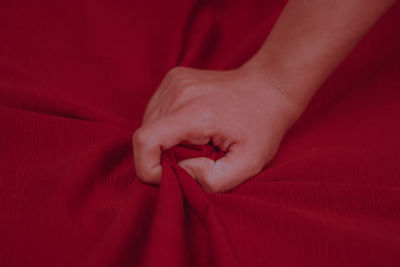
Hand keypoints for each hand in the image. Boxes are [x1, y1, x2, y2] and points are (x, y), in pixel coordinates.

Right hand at [132, 65, 300, 191]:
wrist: (269, 87)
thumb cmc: (262, 126)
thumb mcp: (250, 163)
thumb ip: (214, 180)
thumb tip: (182, 171)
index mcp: (194, 111)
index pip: (145, 141)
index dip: (148, 168)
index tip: (173, 175)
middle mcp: (178, 90)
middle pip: (145, 136)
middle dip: (163, 157)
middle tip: (195, 159)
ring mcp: (174, 81)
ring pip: (148, 124)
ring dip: (165, 142)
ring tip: (197, 142)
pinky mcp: (174, 78)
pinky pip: (156, 112)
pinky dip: (167, 128)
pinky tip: (192, 127)